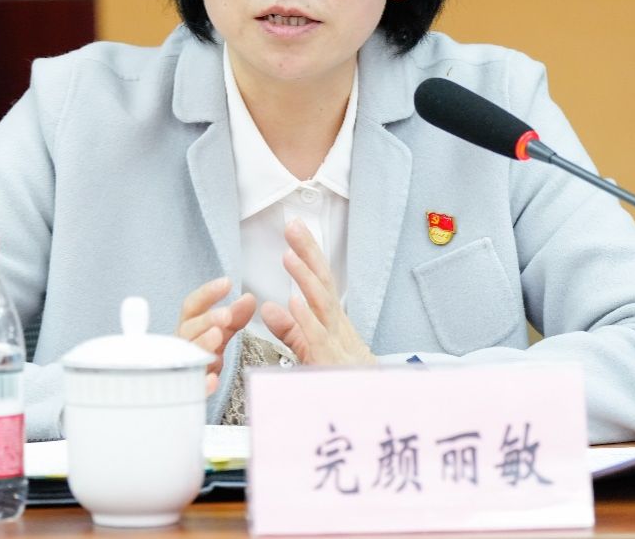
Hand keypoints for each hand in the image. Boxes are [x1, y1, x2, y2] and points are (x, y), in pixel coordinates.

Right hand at [176, 277, 256, 394]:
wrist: (194, 386)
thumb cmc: (206, 352)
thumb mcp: (222, 331)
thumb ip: (234, 316)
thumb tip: (248, 298)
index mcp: (190, 326)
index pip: (193, 305)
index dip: (208, 293)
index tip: (227, 283)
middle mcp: (184, 344)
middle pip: (188, 328)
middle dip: (206, 320)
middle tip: (227, 315)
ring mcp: (186, 367)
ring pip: (188, 354)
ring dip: (201, 343)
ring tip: (217, 335)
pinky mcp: (190, 390)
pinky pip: (193, 388)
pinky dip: (201, 384)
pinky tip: (213, 380)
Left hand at [262, 218, 376, 365]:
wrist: (366, 407)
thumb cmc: (341, 375)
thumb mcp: (311, 347)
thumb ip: (290, 328)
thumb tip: (268, 307)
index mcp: (331, 319)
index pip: (319, 279)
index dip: (308, 253)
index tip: (295, 228)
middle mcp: (336, 325)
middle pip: (323, 283)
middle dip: (309, 253)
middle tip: (293, 227)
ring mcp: (336, 342)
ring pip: (322, 305)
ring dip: (306, 279)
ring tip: (289, 256)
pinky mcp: (330, 362)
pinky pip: (317, 339)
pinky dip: (306, 320)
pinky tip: (294, 302)